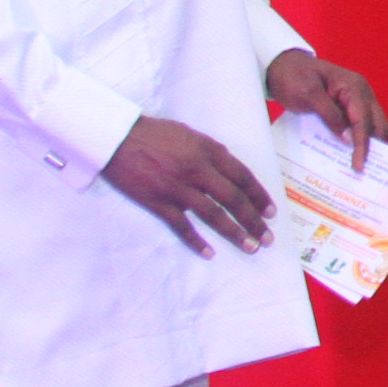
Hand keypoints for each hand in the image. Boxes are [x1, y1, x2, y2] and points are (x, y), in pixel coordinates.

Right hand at [104, 116, 273, 256]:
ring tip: (251, 247)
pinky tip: (209, 253)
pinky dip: (196, 241)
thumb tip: (229, 171)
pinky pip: (181, 226)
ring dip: (235, 232)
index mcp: (209, 151)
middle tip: (267, 237)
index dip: (259, 196)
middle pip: (233, 199)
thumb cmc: (154, 133)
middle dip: (254, 220)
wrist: (117, 138)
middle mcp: (198, 170)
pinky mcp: (158, 202)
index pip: (243, 177)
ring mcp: (178, 188)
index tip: (271, 212)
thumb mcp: (191, 135)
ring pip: (213, 215)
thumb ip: (212, 153)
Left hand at [267, 48, 386, 171]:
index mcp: (353, 87)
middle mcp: (362, 92)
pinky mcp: (349, 105)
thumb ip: (330, 115)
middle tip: (364, 170)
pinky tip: (350, 152)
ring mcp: (358, 98)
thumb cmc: (293, 77)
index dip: (363, 144)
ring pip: (373, 125)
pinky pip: (360, 124)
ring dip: (369, 143)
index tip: (359, 165)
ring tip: (359, 164)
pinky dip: (359, 138)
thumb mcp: (307, 95)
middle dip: (374, 146)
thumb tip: (348, 138)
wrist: (282, 65)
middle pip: (378, 123)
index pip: (363, 120)